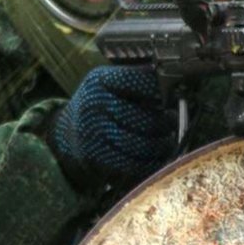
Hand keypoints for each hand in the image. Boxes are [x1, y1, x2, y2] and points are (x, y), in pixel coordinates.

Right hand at [51, 66, 177, 188]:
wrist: (66, 133)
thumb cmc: (100, 105)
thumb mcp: (111, 83)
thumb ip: (139, 80)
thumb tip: (177, 84)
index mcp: (101, 80)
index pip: (141, 82)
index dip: (163, 91)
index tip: (173, 96)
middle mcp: (94, 104)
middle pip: (144, 118)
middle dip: (165, 123)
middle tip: (173, 123)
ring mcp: (93, 132)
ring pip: (141, 144)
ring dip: (161, 146)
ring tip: (167, 141)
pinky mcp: (95, 157)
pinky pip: (132, 164)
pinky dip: (150, 164)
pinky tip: (156, 158)